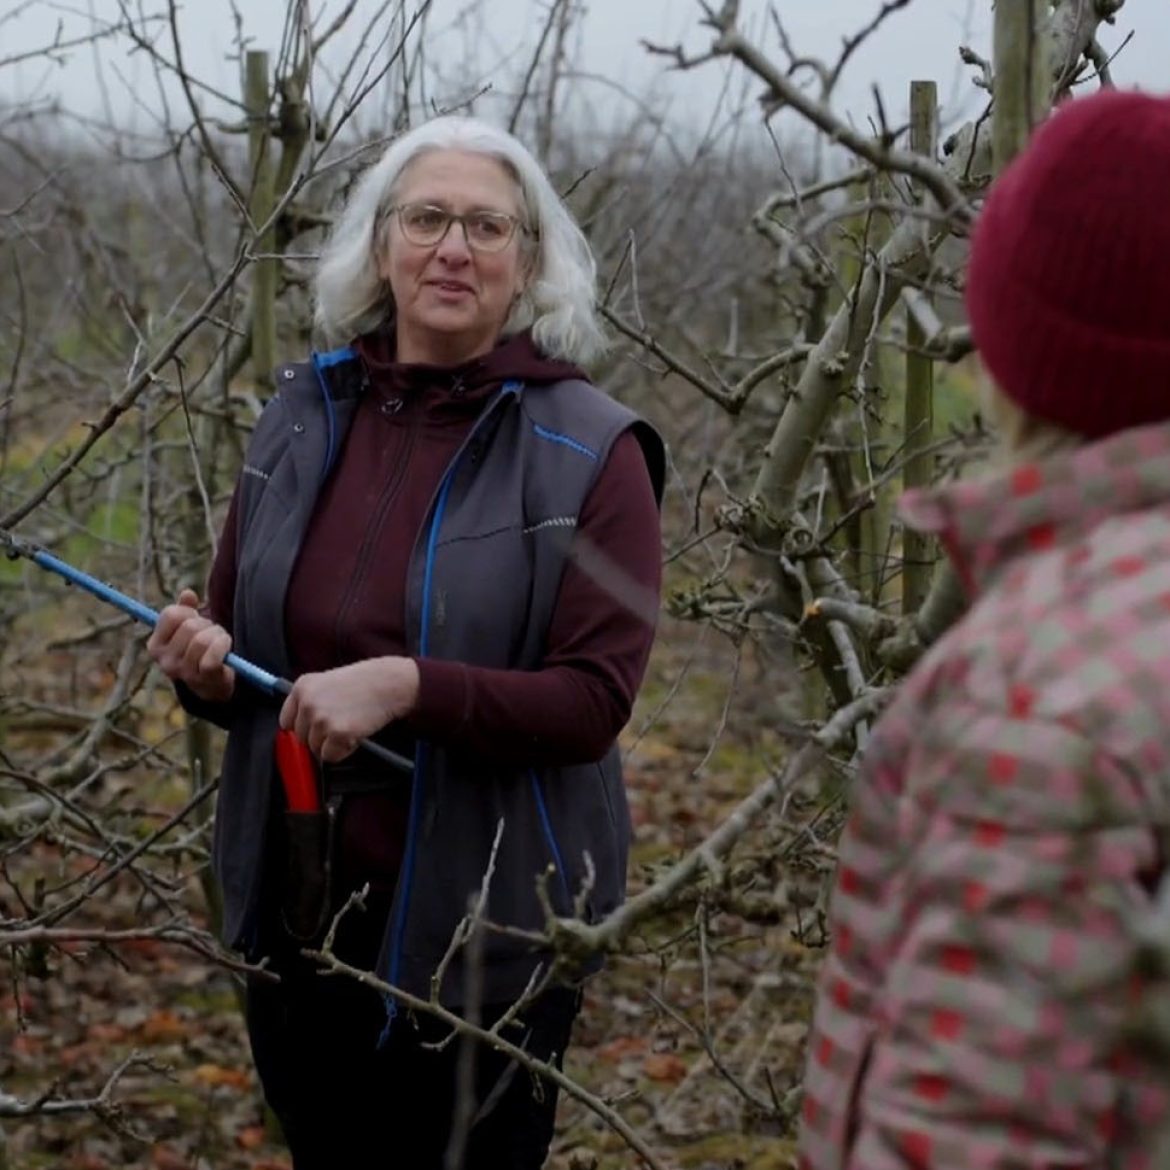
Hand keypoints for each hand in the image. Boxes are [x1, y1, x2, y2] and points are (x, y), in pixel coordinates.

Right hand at [146, 588, 235, 702]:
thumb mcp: (188, 631)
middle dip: (207, 624)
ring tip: (220, 641)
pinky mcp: (202, 678)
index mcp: (156, 646)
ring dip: (218, 635)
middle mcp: (165, 660)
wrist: (213, 685)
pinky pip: (212, 657)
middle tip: (212, 633)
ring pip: (202, 640)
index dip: (189, 612)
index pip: (171, 614)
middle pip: (189, 626)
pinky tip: (226, 650)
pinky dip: (223, 648)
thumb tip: (188, 593)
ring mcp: (183, 671)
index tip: (196, 619)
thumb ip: (185, 610)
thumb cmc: (199, 652)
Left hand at [279, 656, 419, 762]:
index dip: (304, 727)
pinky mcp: (337, 733)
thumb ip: (310, 701)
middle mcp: (307, 702)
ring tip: (350, 724)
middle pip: (301, 738)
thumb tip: (301, 726)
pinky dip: (344, 750)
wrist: (389, 683)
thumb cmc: (365, 682)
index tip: (316, 727)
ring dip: (333, 743)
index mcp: (302, 687)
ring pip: (315, 749)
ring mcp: (321, 718)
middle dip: (320, 736)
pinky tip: (355, 733)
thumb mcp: (328, 682)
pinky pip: (330, 756)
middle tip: (340, 723)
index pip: (286, 721)